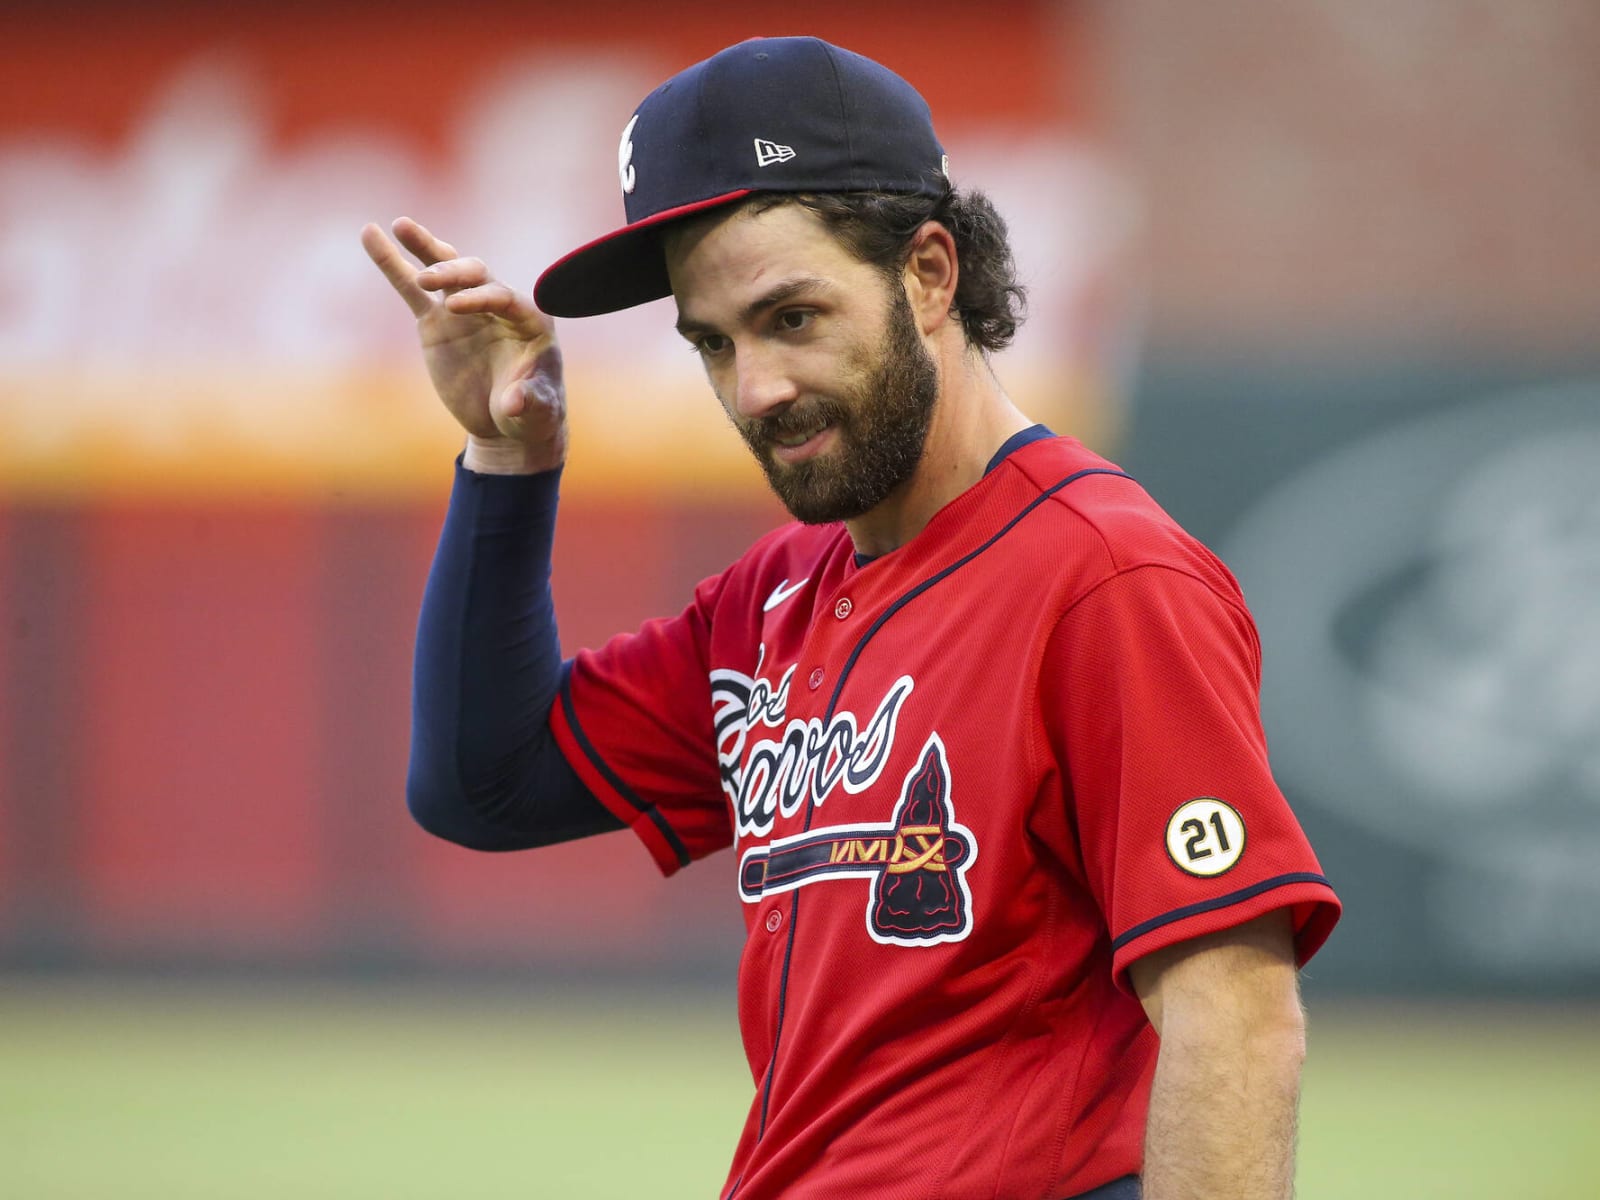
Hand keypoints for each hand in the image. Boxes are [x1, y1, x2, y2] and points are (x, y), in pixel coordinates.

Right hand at [361, 217, 565, 473]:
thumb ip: (530, 403)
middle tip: (428, 279)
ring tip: (400, 225)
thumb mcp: (537, 413)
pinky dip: (393, 263)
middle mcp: (498, 305)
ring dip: (425, 246)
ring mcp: (465, 308)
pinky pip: (413, 288)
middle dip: (453, 272)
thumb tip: (514, 403)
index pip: (504, 297)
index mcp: (530, 320)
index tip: (454, 306)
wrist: (507, 422)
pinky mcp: (438, 319)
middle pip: (476, 275)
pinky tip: (371, 235)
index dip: (481, 298)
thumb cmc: (532, 413)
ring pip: (446, 269)